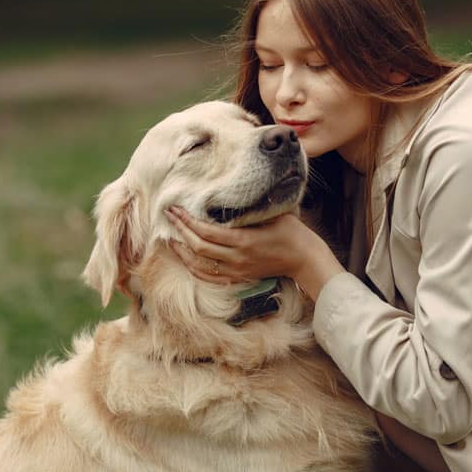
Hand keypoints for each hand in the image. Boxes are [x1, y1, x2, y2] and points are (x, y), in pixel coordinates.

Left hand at [164, 207, 343, 299]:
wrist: (303, 258)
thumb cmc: (290, 231)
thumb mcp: (271, 213)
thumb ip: (248, 208)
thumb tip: (225, 194)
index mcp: (244, 240)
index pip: (206, 232)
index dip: (187, 221)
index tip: (175, 209)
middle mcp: (237, 258)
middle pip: (198, 247)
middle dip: (180, 231)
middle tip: (169, 216)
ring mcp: (236, 270)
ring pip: (199, 265)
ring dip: (182, 251)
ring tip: (170, 237)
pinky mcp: (238, 277)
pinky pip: (209, 277)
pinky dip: (193, 268)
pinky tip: (185, 257)